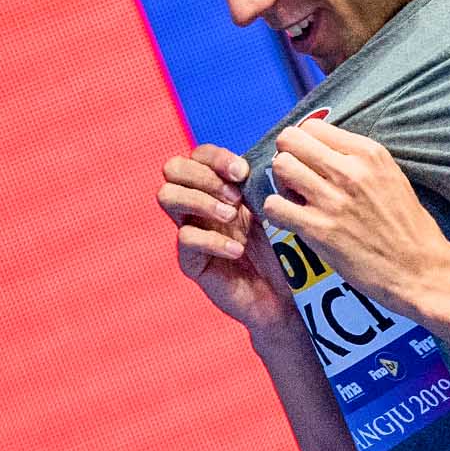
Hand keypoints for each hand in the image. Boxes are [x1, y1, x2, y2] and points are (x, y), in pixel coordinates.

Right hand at [158, 145, 297, 334]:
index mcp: (216, 186)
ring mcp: (191, 230)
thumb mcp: (272, 208)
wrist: (282, 295)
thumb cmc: (279, 249)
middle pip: (172, 169)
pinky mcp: (191, 260)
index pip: (198, 155)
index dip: (216, 158)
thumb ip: (258, 183)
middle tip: (234, 196)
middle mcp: (197, 204)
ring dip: (200, 200)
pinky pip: (186, 239)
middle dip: (203, 175)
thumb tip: (254, 160)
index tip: (242, 172)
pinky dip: (213, 240)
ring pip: (167, 196)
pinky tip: (237, 249)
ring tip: (231, 216)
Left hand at [262, 120, 449, 315]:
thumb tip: (322, 149)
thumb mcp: (391, 177)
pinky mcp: (319, 229)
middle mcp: (350, 171)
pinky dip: (276, 211)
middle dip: (287, 156)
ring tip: (295, 198)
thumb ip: (358, 160)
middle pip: (290, 140)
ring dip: (281, 183)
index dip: (304, 143)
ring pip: (280, 167)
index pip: (313, 126)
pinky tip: (291, 219)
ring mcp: (333, 200)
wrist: (421, 270)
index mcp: (369, 153)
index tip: (309, 160)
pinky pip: (274, 205)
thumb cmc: (407, 227)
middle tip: (296, 178)